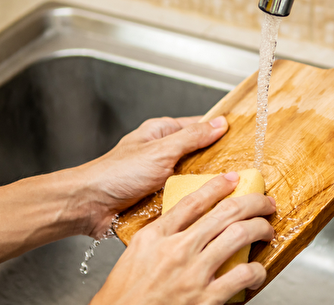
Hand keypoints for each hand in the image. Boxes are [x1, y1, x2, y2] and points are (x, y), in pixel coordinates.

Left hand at [77, 116, 228, 237]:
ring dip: (207, 187)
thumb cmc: (116, 174)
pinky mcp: (160, 199)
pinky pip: (184, 199)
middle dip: (219, 165)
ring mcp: (163, 178)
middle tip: (243, 172)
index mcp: (163, 133)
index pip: (200, 127)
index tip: (244, 142)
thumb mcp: (160, 150)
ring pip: (195, 180)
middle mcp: (164, 154)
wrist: (89, 206)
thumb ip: (191, 138)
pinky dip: (195, 203)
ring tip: (230, 193)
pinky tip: (210, 209)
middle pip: (201, 156)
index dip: (221, 134)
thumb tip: (220, 124)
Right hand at [91, 172, 275, 304]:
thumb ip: (162, 233)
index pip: (193, 201)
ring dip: (260, 228)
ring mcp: (193, 273)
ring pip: (239, 235)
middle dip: (253, 202)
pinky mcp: (205, 298)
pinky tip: (257, 270)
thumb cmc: (126, 293)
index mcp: (157, 235)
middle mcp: (176, 250)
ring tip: (267, 230)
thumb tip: (188, 218)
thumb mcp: (137, 252)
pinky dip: (256, 270)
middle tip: (265, 202)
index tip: (233, 178)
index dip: (217, 185)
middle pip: (225, 213)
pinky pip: (242, 275)